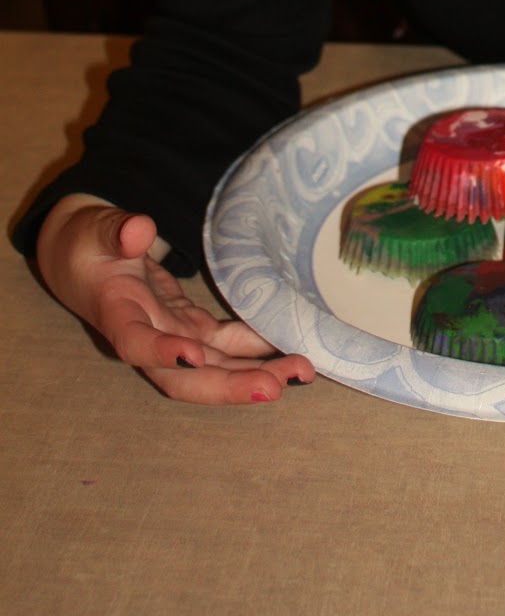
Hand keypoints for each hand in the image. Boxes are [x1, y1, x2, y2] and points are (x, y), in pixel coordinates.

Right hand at [36, 196, 315, 404]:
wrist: (89, 259)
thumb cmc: (90, 244)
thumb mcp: (98, 232)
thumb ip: (118, 232)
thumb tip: (139, 230)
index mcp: (118, 316)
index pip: (136, 344)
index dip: (162, 353)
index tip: (194, 355)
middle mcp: (150, 337)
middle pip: (188, 376)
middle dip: (231, 385)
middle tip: (277, 386)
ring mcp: (174, 337)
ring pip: (216, 366)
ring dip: (257, 372)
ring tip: (302, 371)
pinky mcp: (192, 328)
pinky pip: (229, 344)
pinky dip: (259, 347)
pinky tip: (291, 346)